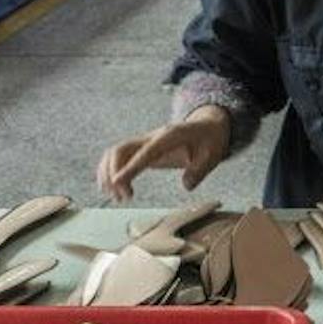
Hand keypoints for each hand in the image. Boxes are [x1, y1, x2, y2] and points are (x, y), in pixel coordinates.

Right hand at [96, 106, 228, 201]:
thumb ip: (200, 170)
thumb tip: (187, 186)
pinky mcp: (142, 149)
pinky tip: (116, 189)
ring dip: (108, 173)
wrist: (208, 126)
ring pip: (115, 153)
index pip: (145, 152)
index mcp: (170, 137)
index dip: (129, 167)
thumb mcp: (213, 154)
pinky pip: (119, 157)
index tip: (116, 183)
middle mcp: (152, 137)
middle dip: (114, 173)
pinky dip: (111, 171)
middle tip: (122, 198)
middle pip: (121, 149)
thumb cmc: (210, 140)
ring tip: (117, 197)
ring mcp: (145, 142)